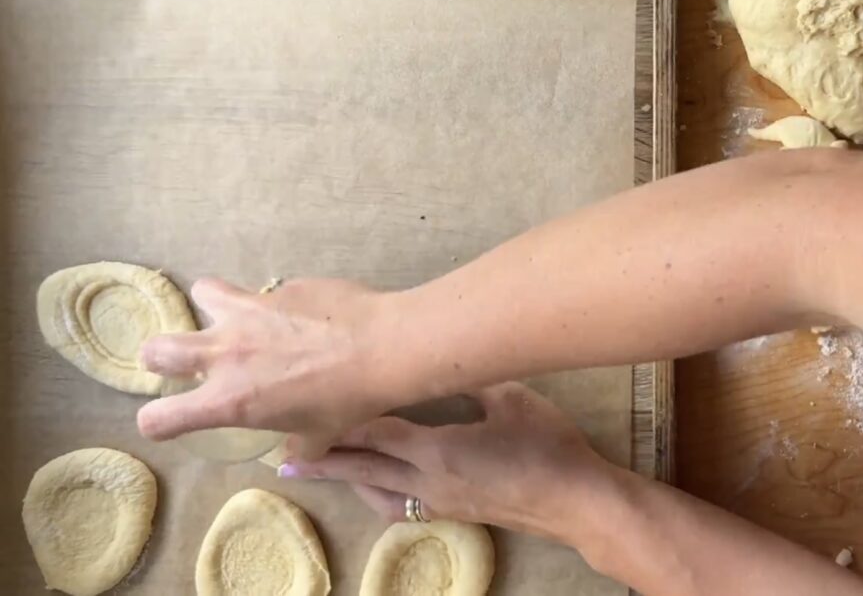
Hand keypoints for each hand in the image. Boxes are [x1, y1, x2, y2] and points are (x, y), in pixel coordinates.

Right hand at [136, 277, 399, 452]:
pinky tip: (305, 314)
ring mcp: (250, 311)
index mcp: (229, 400)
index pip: (158, 417)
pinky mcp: (281, 286)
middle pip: (156, 348)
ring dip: (212, 306)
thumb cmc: (350, 401)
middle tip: (187, 361)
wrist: (384, 347)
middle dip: (161, 356)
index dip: (159, 421)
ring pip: (203, 293)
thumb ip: (297, 444)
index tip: (173, 418)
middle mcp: (227, 353)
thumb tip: (296, 448)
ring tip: (237, 317)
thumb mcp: (319, 436)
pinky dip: (275, 303)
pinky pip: (264, 291)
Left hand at [277, 382, 615, 542]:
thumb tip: (444, 354)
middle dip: (323, 462)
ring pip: (377, 494)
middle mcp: (427, 480)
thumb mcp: (512, 398)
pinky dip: (377, 495)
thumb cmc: (547, 447)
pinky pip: (400, 507)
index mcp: (438, 449)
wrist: (576, 503)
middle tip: (283, 460)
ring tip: (318, 471)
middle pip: (364, 469)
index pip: (377, 432)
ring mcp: (439, 502)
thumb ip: (472, 377)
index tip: (303, 415)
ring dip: (346, 481)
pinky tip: (374, 488)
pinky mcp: (453, 513)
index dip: (339, 423)